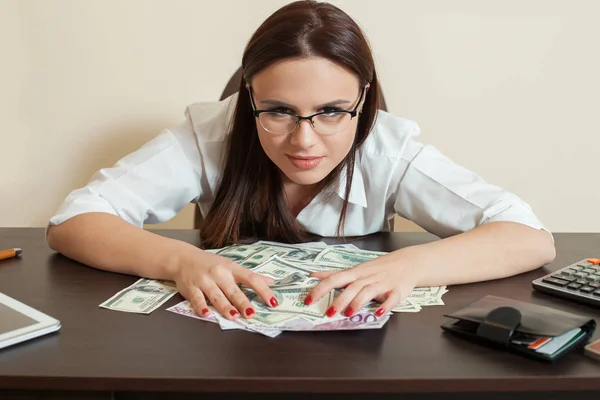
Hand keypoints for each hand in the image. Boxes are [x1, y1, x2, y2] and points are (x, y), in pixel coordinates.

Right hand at [173, 248, 277, 320]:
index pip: (251, 279)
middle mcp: (219, 274)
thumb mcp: (231, 266)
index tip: (273, 302)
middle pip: (233, 290)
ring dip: (225, 306)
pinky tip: (207, 315)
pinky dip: (201, 307)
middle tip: (251, 313)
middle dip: (242, 302)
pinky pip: (197, 299)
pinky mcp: (191, 288)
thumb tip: (271, 281)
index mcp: (232, 268)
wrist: (183, 258)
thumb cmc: (210, 264)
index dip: (263, 290)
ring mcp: (205, 281)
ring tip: (233, 316)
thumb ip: (250, 276)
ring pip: (216, 296)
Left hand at [304, 255, 418, 317]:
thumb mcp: (355, 269)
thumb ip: (335, 274)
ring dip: (358, 302)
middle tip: (328, 313)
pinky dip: (385, 306)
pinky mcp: (397, 291)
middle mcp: (366, 278)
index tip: (307, 300)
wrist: (407, 263)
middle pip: (351, 287)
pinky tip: (378, 314)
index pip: (334, 279)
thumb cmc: (378, 268)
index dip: (320, 289)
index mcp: (355, 274)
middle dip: (339, 300)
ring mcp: (382, 284)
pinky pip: (391, 299)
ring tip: (349, 314)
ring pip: (368, 292)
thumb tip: (313, 275)